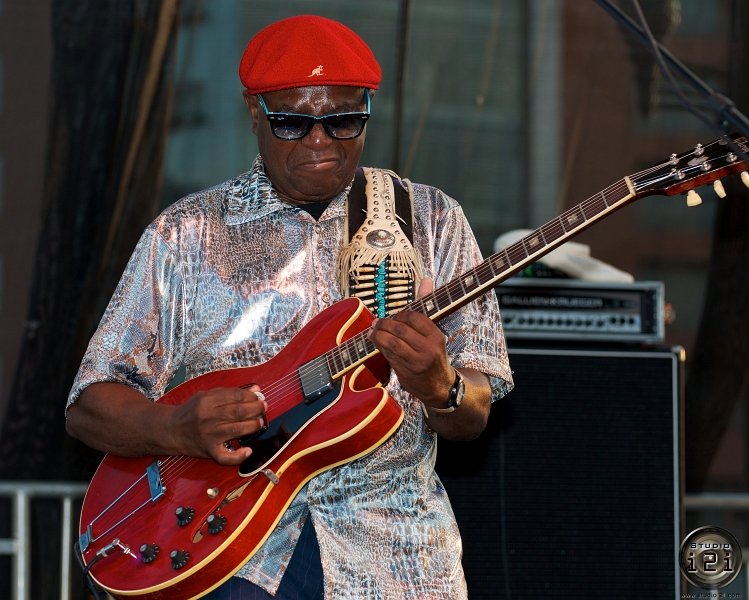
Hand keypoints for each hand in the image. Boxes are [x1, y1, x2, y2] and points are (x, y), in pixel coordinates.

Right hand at [169, 385, 266, 464]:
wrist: (170, 430)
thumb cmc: (190, 411)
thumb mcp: (206, 396)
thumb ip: (230, 392)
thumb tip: (256, 389)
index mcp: (206, 401)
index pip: (235, 396)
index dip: (251, 396)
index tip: (258, 396)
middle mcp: (208, 418)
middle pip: (239, 412)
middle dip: (256, 408)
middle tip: (263, 407)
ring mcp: (209, 436)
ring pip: (237, 430)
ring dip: (253, 426)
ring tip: (259, 422)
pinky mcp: (209, 451)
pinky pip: (226, 457)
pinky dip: (239, 456)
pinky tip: (248, 450)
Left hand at [367, 278, 453, 405]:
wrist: (438, 386)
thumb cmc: (434, 352)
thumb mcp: (434, 331)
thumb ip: (427, 305)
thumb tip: (426, 279)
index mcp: (436, 337)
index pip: (414, 317)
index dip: (400, 314)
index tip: (395, 316)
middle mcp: (427, 350)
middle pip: (400, 330)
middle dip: (384, 324)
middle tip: (377, 322)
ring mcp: (416, 363)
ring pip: (391, 343)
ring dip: (378, 335)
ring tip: (373, 331)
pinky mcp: (405, 373)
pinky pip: (388, 355)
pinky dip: (379, 347)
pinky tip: (376, 342)